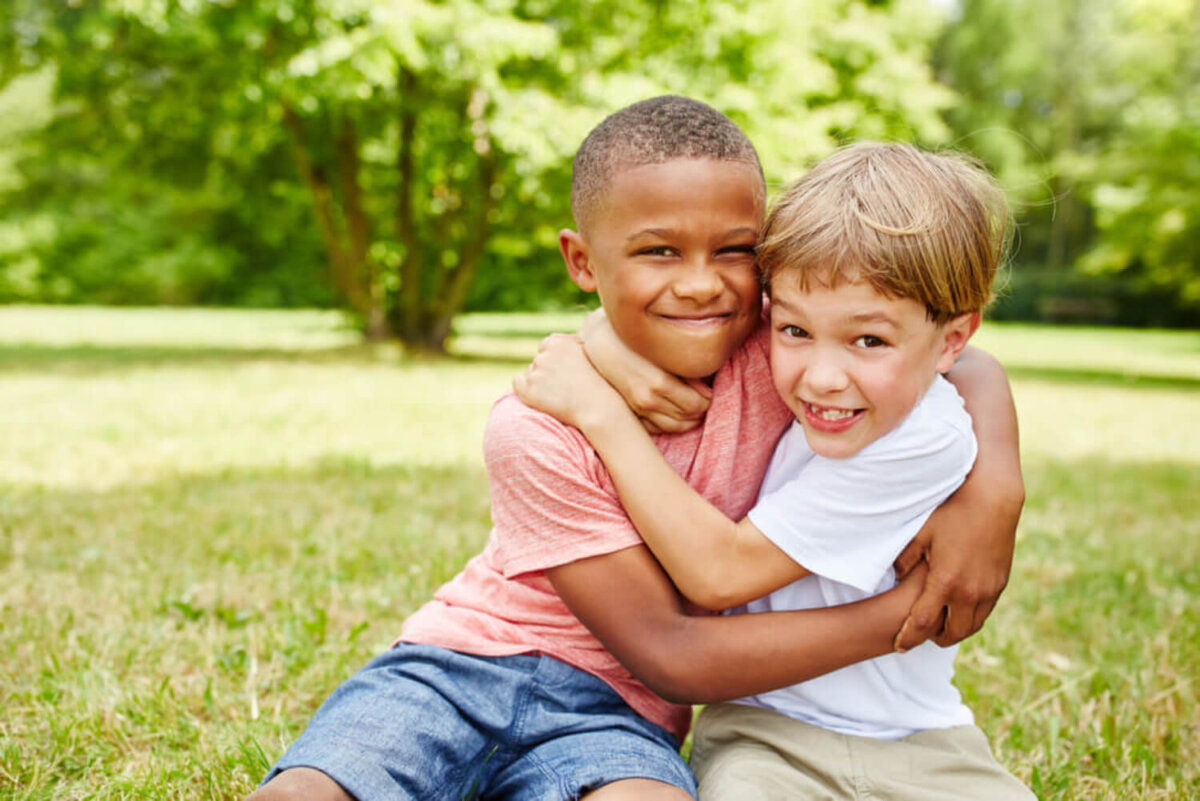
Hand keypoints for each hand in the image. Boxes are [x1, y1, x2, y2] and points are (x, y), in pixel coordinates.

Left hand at [513, 333, 628, 431]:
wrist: (597, 406)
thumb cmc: (597, 380)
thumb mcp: (587, 351)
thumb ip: (568, 342)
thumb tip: (552, 339)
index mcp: (556, 342)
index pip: (546, 347)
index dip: (556, 361)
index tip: (567, 373)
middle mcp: (543, 355)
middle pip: (538, 361)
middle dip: (548, 371)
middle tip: (565, 385)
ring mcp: (535, 373)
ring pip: (530, 373)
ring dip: (539, 382)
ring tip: (560, 394)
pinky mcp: (528, 391)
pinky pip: (518, 384)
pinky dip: (525, 389)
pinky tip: (541, 397)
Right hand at [580, 309, 710, 433]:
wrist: (602, 345)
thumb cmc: (637, 341)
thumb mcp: (665, 351)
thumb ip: (689, 372)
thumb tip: (708, 392)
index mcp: (661, 382)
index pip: (698, 404)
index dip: (708, 399)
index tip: (710, 391)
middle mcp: (649, 400)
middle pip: (689, 417)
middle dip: (701, 409)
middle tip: (704, 398)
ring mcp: (639, 409)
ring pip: (675, 427)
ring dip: (689, 419)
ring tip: (693, 406)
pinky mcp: (632, 413)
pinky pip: (659, 428)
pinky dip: (671, 423)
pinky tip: (675, 411)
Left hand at [893, 474, 1022, 649]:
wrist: (993, 500)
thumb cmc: (952, 513)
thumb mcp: (921, 533)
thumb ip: (905, 558)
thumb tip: (893, 576)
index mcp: (946, 582)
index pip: (922, 622)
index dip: (909, 638)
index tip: (899, 647)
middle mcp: (969, 593)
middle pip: (950, 634)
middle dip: (933, 639)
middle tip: (919, 636)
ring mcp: (988, 590)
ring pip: (971, 627)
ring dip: (954, 631)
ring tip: (938, 626)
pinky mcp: (1000, 584)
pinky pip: (984, 613)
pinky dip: (969, 618)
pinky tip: (958, 610)